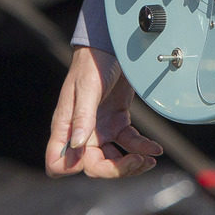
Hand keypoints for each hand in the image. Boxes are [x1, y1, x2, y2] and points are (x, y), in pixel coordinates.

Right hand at [45, 45, 161, 179]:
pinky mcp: (117, 122)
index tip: (98, 161)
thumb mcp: (87, 88)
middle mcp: (82, 133)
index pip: (59, 164)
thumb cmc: (93, 62)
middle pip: (93, 166)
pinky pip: (129, 142)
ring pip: (113, 159)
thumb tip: (76, 145)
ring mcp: (100, 129)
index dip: (74, 170)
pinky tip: (155, 148)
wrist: (112, 44)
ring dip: (131, 163)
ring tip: (149, 159)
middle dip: (116, 169)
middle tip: (137, 162)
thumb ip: (82, 116)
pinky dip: (141, 147)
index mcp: (66, 127)